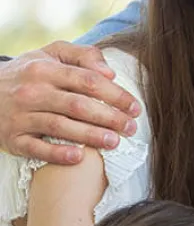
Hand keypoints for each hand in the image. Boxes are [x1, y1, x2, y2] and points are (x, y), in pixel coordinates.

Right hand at [0, 42, 139, 163]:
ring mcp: (21, 116)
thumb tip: (110, 73)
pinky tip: (78, 157)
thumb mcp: (49, 56)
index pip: (87, 81)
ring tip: (114, 142)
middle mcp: (32, 92)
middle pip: (78, 105)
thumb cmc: (28, 75)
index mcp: (45, 70)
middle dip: (109, 117)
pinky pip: (36, 148)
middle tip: (131, 128)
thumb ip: (82, 56)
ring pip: (60, 126)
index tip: (135, 108)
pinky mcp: (13, 138)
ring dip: (90, 136)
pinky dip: (57, 153)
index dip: (115, 95)